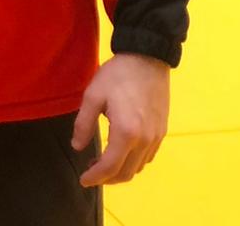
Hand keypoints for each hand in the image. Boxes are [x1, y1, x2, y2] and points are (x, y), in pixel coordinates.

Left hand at [73, 53, 170, 186]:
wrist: (147, 59)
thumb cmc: (117, 75)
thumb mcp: (92, 96)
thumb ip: (83, 124)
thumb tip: (77, 146)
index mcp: (126, 133)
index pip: (110, 166)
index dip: (95, 177)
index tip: (83, 180)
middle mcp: (145, 140)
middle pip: (126, 173)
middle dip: (107, 178)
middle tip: (90, 173)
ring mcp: (156, 137)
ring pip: (138, 167)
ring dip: (120, 171)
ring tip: (102, 162)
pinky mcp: (162, 131)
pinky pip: (148, 157)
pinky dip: (133, 162)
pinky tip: (120, 152)